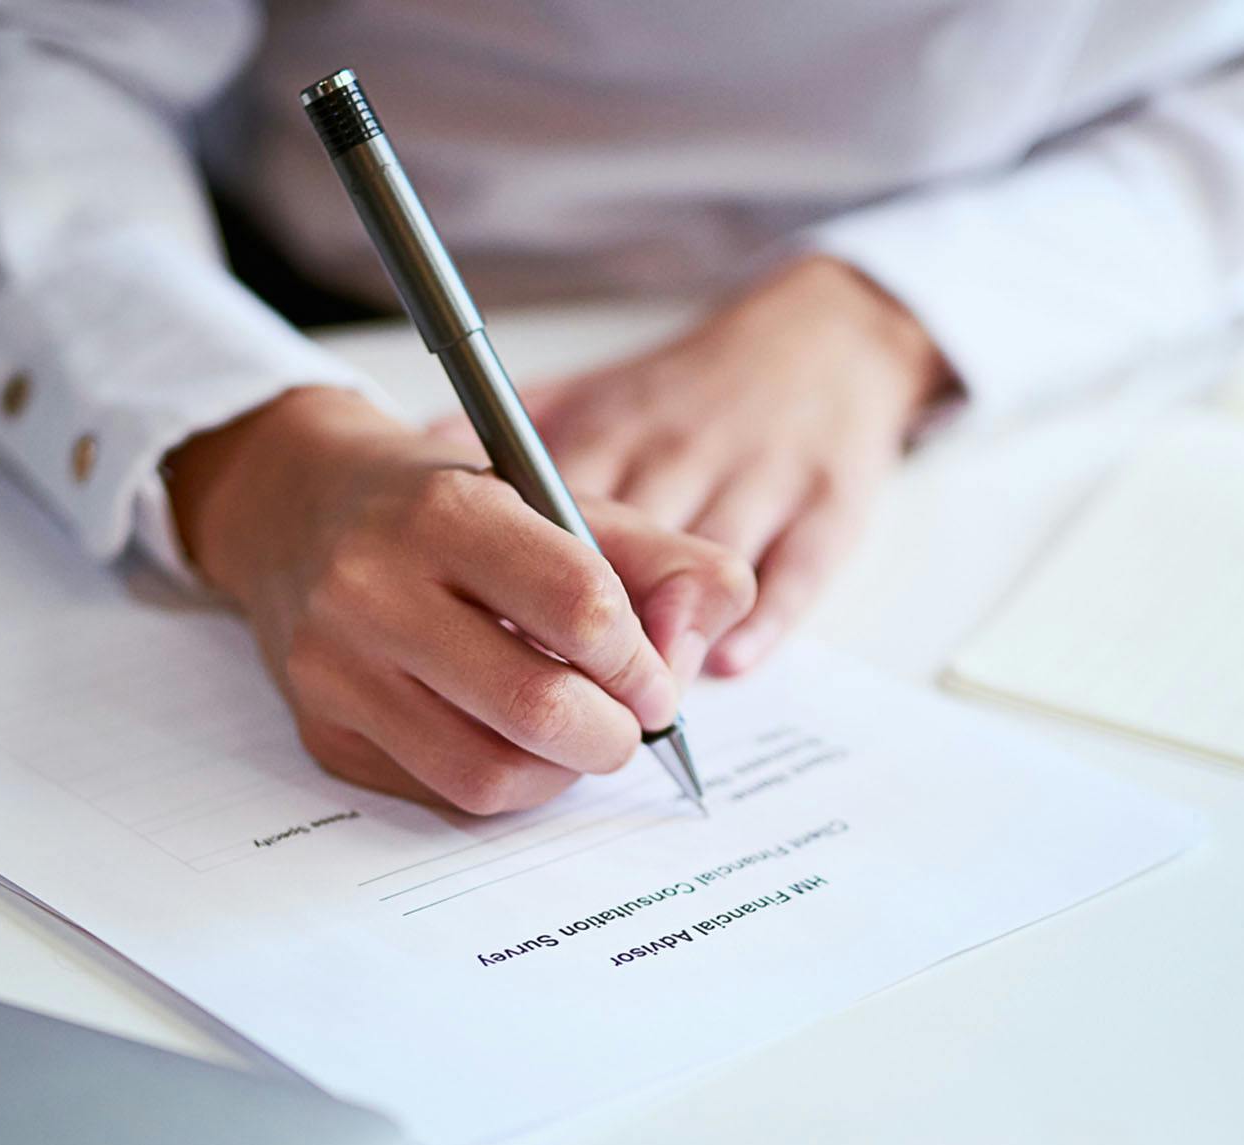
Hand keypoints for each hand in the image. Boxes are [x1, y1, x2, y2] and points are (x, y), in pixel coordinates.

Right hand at [167, 388, 753, 814]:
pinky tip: (509, 739)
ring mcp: (336, 669)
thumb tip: (699, 643)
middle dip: (612, 735)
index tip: (656, 677)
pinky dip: (502, 782)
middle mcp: (373, 589)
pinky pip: (440, 795)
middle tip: (627, 723)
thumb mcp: (557, 497)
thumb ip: (660, 559)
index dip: (643, 661)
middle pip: (538, 709)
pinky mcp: (322, 733)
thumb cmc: (449, 507)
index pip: (581, 607)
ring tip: (573, 733)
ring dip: (560, 773)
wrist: (298, 511)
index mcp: (446, 511)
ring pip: (488, 775)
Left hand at [447, 257, 951, 675]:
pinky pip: (799, 568)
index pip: (555, 521)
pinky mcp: (830, 498)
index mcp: (610, 429)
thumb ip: (506, 439)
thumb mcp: (590, 397)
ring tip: (642, 704)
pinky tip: (728, 664)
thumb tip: (412, 455)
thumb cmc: (686, 395)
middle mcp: (678, 448)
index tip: (505, 657)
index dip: (531, 603)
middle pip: (627, 555)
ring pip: (707, 564)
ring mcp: (758, 472)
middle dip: (597, 642)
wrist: (822, 337)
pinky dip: (765, 621)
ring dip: (670, 644)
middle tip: (578, 707)